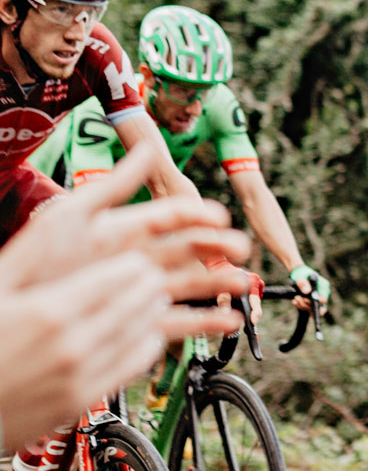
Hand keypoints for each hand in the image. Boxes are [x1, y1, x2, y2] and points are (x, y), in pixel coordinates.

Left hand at [0, 146, 248, 302]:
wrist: (14, 310)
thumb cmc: (33, 262)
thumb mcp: (73, 215)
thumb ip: (115, 185)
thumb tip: (150, 148)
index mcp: (123, 230)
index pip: (170, 217)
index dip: (197, 216)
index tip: (220, 217)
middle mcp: (134, 259)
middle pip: (186, 250)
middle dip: (216, 249)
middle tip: (240, 250)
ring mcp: (135, 291)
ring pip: (188, 285)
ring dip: (217, 283)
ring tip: (241, 285)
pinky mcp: (135, 322)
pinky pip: (176, 322)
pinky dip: (204, 323)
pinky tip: (226, 322)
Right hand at [0, 254, 190, 447]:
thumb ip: (31, 253)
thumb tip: (65, 214)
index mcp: (49, 312)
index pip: (119, 278)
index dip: (134, 266)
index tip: (137, 260)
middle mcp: (70, 346)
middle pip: (136, 304)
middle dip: (149, 286)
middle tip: (152, 276)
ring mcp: (78, 376)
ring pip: (140, 334)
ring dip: (152, 313)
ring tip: (152, 301)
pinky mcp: (81, 400)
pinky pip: (131, 367)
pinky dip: (145, 346)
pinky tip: (142, 336)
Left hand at [288, 261, 330, 313]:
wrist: (298, 273)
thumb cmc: (301, 273)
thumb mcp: (301, 277)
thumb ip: (303, 283)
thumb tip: (307, 291)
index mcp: (324, 286)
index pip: (324, 299)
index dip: (315, 302)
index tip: (305, 299)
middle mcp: (323, 293)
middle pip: (319, 306)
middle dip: (307, 305)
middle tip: (297, 298)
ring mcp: (317, 298)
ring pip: (312, 308)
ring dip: (302, 305)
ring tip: (295, 298)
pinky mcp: (311, 301)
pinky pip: (307, 308)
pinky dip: (300, 306)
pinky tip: (294, 301)